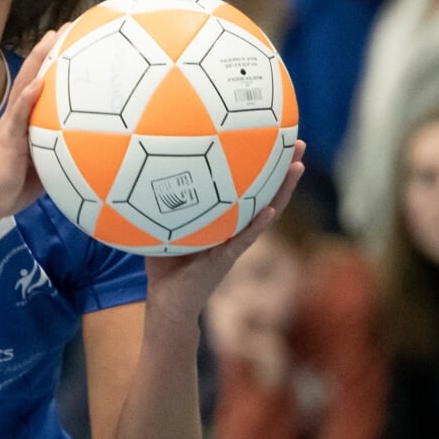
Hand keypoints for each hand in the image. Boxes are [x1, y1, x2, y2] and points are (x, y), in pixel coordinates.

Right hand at [0, 29, 56, 224]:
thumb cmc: (8, 191)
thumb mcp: (43, 172)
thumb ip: (59, 157)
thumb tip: (86, 153)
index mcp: (25, 125)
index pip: (40, 88)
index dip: (53, 66)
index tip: (72, 43)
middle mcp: (16, 119)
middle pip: (33, 77)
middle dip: (49, 51)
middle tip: (68, 27)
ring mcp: (10, 126)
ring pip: (25, 86)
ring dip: (40, 61)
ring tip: (54, 37)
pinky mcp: (6, 138)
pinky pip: (19, 114)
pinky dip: (29, 96)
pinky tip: (40, 80)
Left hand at [146, 141, 307, 319]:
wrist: (166, 301)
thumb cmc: (165, 263)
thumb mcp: (161, 224)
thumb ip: (159, 202)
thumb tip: (139, 167)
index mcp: (224, 220)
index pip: (248, 188)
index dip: (262, 165)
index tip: (274, 136)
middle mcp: (235, 229)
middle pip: (266, 194)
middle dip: (283, 168)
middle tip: (298, 141)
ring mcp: (234, 244)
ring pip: (265, 213)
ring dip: (282, 192)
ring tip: (296, 166)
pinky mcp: (225, 260)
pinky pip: (244, 240)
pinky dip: (257, 226)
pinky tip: (270, 210)